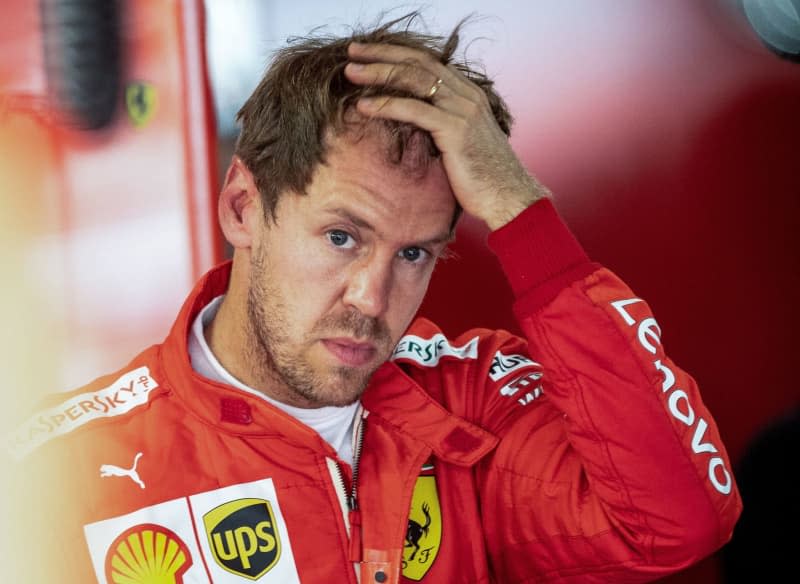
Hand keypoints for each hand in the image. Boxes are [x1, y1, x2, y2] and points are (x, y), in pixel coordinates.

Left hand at [345, 42, 548, 229]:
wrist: (509, 197)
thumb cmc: (482, 178)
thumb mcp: (458, 144)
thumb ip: (439, 126)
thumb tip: (413, 126)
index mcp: (467, 94)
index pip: (426, 62)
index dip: (395, 54)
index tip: (367, 54)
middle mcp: (466, 94)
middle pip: (417, 62)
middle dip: (382, 55)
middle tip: (352, 52)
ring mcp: (463, 109)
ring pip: (413, 79)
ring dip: (378, 74)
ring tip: (350, 73)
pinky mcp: (455, 129)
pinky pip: (414, 109)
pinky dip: (386, 105)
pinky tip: (363, 106)